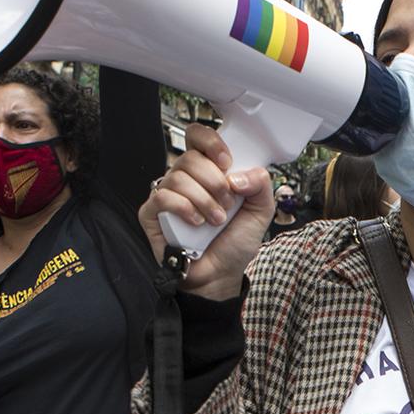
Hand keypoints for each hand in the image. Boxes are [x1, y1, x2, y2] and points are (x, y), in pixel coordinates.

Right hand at [141, 125, 273, 300]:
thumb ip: (261, 185)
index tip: (227, 162)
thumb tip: (239, 174)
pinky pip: (162, 196)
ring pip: (178, 176)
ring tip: (215, 220)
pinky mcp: (151, 214)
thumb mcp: (260, 212)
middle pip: (190, 157)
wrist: (220, 275)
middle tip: (227, 204)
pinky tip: (196, 223)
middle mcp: (185, 179)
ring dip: (203, 200)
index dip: (210, 142)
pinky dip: (184, 208)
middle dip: (214, 181)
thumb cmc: (234, 243)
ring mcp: (166, 195)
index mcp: (208, 171)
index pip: (198, 137)